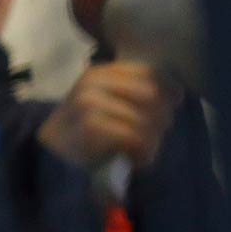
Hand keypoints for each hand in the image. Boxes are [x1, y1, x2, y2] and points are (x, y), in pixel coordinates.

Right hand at [39, 61, 179, 172]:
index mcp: (103, 73)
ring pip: (145, 119)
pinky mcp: (90, 126)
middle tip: (155, 134)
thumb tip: (178, 93)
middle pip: (152, 94)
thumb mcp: (110, 104)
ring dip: (153, 141)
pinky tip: (137, 159)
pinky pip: (135, 137)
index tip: (174, 104)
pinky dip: (144, 153)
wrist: (52, 154)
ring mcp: (89, 102)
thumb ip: (137, 93)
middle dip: (162, 117)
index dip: (169, 88)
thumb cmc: (88, 131)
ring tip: (144, 151)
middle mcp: (94, 82)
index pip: (150, 71)